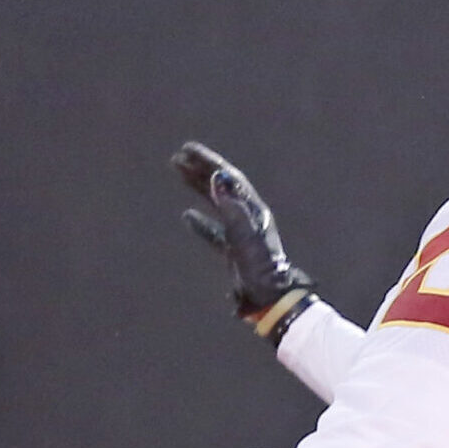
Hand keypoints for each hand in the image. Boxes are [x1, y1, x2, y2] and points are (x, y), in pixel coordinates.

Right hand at [173, 143, 317, 339]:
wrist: (269, 297)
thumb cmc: (260, 267)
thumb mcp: (245, 236)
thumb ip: (231, 207)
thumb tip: (218, 177)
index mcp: (251, 209)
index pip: (228, 178)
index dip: (208, 162)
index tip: (188, 150)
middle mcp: (247, 216)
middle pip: (221, 186)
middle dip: (200, 169)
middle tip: (179, 156)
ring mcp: (240, 232)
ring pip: (216, 203)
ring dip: (198, 186)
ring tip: (179, 173)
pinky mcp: (234, 249)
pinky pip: (214, 229)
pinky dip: (200, 221)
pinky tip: (187, 216)